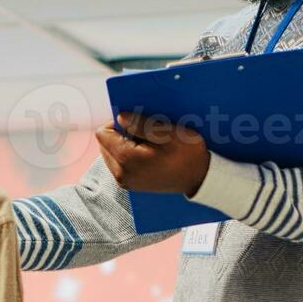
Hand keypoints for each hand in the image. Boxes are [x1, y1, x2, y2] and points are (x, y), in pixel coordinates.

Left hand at [95, 112, 210, 195]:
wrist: (199, 178)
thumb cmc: (187, 154)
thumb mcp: (167, 133)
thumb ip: (140, 124)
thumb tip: (119, 117)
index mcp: (127, 159)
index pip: (103, 133)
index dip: (118, 123)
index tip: (137, 123)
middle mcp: (120, 174)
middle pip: (104, 144)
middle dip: (120, 135)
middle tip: (145, 135)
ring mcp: (124, 182)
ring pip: (110, 153)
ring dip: (124, 145)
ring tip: (148, 146)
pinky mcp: (129, 184)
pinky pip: (118, 163)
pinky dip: (128, 155)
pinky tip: (147, 155)